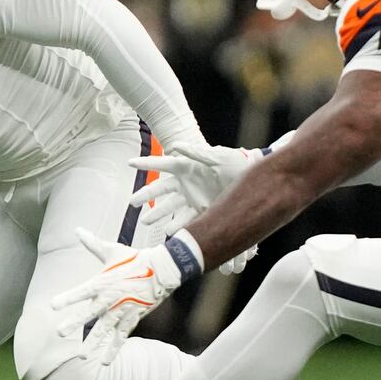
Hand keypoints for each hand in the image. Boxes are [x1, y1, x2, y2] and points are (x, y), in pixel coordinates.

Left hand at [51, 229, 189, 361]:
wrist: (162, 269)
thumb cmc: (135, 258)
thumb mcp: (113, 250)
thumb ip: (93, 243)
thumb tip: (77, 230)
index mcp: (103, 281)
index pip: (81, 291)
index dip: (67, 298)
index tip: (52, 306)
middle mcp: (111, 298)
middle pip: (90, 313)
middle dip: (75, 323)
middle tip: (60, 332)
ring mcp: (122, 310)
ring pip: (105, 329)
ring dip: (93, 343)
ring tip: (81, 356)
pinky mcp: (133, 317)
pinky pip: (121, 336)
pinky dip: (114, 349)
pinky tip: (105, 362)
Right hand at [133, 144, 260, 226]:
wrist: (251, 178)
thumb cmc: (233, 162)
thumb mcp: (216, 156)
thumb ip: (196, 152)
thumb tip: (176, 146)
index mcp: (186, 167)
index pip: (162, 164)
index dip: (146, 163)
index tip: (129, 163)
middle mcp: (186, 183)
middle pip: (160, 190)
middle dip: (146, 196)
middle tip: (132, 203)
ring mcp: (192, 197)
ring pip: (170, 207)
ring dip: (158, 215)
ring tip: (147, 222)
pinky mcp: (202, 209)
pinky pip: (187, 219)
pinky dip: (179, 226)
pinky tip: (171, 234)